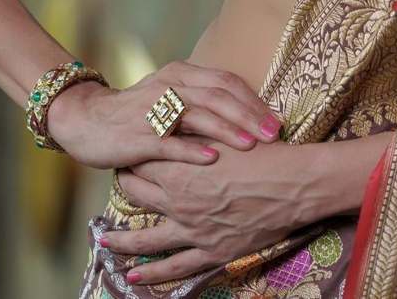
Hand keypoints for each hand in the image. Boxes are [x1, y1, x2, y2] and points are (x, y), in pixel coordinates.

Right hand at [46, 60, 283, 168]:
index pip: (226, 81)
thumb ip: (201, 98)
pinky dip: (191, 150)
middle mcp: (170, 85)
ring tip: (252, 145)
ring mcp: (154, 110)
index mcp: (181, 73)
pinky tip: (211, 159)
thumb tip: (245, 111)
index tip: (276, 118)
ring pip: (198, 116)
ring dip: (227, 130)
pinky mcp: (139, 136)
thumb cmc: (136, 111)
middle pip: (218, 96)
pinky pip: (169, 143)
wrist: (86, 120)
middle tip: (273, 133)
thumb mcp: (170, 94)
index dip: (253, 99)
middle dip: (249, 114)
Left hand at [98, 134, 321, 285]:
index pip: (144, 160)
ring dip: (122, 241)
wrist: (292, 184)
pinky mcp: (210, 251)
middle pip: (139, 194)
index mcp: (181, 168)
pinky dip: (152, 274)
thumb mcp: (225, 132)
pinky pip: (175, 267)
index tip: (126, 150)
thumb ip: (196, 130)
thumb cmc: (263, 154)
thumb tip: (176, 119)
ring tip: (104, 243)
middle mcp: (179, 201)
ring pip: (147, 239)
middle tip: (118, 182)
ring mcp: (192, 229)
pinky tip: (133, 277)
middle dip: (125, 187)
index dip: (133, 153)